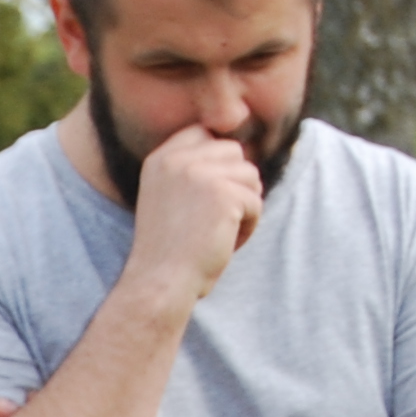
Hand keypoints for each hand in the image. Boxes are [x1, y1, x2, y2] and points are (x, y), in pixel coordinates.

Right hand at [123, 124, 264, 301]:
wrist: (160, 283)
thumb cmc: (168, 251)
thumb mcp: (169, 198)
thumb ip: (191, 171)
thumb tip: (239, 151)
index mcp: (160, 159)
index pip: (203, 133)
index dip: (218, 161)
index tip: (210, 196)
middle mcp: (177, 160)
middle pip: (234, 151)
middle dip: (235, 183)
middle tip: (218, 218)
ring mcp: (200, 174)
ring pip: (250, 175)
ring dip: (245, 205)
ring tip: (222, 232)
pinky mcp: (224, 194)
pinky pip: (255, 202)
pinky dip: (249, 226)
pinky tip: (226, 243)